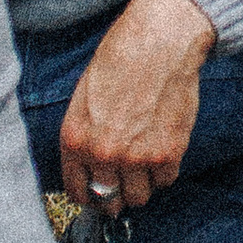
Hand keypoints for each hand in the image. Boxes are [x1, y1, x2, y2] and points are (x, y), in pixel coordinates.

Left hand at [61, 0, 215, 216]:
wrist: (159, 41)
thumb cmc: (120, 59)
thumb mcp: (84, 98)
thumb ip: (85, 137)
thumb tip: (92, 167)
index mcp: (75, 140)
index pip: (78, 192)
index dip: (90, 196)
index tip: (100, 193)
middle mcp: (102, 154)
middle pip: (109, 200)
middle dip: (117, 193)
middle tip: (127, 179)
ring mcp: (136, 157)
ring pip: (140, 197)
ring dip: (143, 183)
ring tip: (146, 159)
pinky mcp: (168, 152)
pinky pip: (166, 180)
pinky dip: (166, 169)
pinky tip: (163, 146)